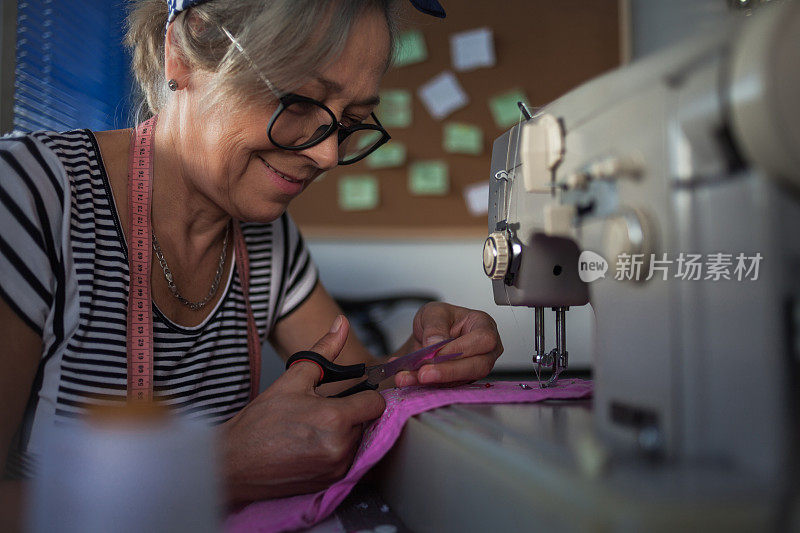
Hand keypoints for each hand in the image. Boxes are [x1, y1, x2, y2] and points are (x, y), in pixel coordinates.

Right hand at [220, 315, 384, 503]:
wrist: (234, 462)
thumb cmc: (259, 423)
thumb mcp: (293, 379)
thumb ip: (324, 350)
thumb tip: (342, 325)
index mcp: (335, 419)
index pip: (376, 403)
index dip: (365, 395)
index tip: (351, 395)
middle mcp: (341, 447)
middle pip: (366, 423)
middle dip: (350, 414)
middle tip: (321, 412)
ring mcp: (336, 469)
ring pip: (357, 442)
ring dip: (344, 434)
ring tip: (313, 430)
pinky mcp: (330, 482)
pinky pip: (347, 461)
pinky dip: (336, 452)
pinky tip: (311, 446)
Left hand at [393, 302, 502, 386]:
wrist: (427, 337)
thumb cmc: (438, 320)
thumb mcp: (433, 312)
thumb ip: (435, 326)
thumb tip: (436, 344)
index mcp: (484, 326)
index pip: (483, 340)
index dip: (460, 349)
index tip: (436, 354)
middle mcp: (485, 350)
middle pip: (478, 366)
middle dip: (448, 372)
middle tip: (423, 373)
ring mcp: (475, 369)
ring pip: (461, 381)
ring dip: (433, 381)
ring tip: (409, 377)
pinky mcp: (462, 382)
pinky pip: (447, 388)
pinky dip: (426, 385)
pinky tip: (409, 379)